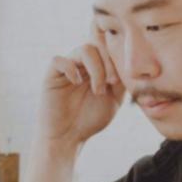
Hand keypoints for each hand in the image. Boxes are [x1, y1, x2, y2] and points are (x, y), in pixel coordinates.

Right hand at [37, 29, 125, 153]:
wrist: (68, 137)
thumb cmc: (90, 120)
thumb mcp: (114, 99)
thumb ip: (121, 81)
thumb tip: (129, 65)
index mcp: (97, 67)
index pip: (108, 48)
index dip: (117, 58)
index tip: (120, 79)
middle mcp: (82, 64)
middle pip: (98, 44)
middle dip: (109, 62)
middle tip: (113, 82)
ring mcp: (67, 68)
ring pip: (84, 49)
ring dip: (96, 69)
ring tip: (98, 90)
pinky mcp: (52, 75)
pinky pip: (59, 60)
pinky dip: (70, 69)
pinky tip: (76, 83)